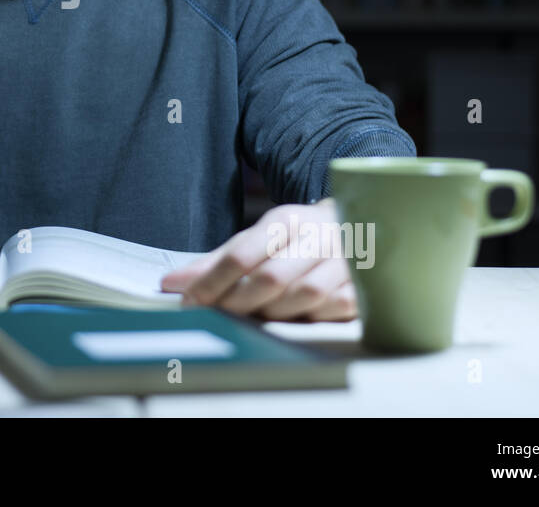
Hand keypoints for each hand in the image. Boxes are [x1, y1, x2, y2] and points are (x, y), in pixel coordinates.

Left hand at [160, 198, 356, 321]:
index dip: (211, 282)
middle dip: (237, 301)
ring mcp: (345, 260)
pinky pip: (336, 307)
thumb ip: (217, 261)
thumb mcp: (258, 239)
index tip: (189, 301)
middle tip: (216, 314)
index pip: (241, 254)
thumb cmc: (298, 239)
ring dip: (274, 312)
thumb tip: (172, 283)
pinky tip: (297, 317)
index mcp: (286, 220)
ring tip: (255, 316)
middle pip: (271, 277)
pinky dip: (313, 316)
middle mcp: (317, 236)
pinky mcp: (366, 283)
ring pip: (304, 295)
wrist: (361, 225)